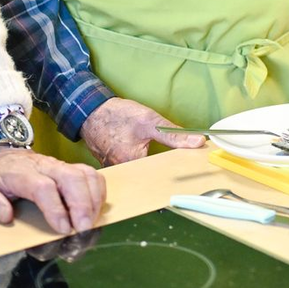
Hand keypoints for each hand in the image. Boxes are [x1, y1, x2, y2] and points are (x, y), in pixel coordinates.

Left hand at [0, 147, 105, 233]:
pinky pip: (91, 175)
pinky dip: (99, 191)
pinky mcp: (70, 168)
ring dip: (93, 199)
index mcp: (20, 173)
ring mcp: (60, 166)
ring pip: (85, 175)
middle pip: (72, 179)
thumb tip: (7, 216)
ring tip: (92, 223)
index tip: (63, 229)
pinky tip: (97, 209)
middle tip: (84, 229)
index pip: (44, 188)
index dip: (56, 208)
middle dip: (82, 205)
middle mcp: (45, 166)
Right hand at [79, 97, 205, 165]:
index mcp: (132, 162)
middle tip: (175, 161)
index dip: (175, 169)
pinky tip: (142, 153)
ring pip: (139, 172)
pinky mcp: (111, 164)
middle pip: (149, 176)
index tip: (187, 166)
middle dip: (163, 169)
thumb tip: (197, 142)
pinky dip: (138, 161)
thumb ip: (173, 134)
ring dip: (151, 166)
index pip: (160, 174)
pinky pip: (129, 167)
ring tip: (158, 157)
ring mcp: (115, 169)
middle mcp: (122, 171)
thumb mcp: (149, 121)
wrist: (91, 111)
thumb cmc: (117, 116)